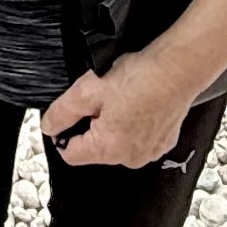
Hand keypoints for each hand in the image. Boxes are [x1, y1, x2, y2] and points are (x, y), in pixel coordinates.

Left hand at [41, 53, 204, 169]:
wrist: (178, 68)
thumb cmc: (140, 78)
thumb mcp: (87, 90)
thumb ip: (62, 112)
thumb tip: (49, 126)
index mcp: (108, 149)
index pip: (70, 154)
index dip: (64, 132)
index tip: (71, 113)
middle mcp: (130, 158)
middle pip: (95, 148)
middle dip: (92, 124)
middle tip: (102, 98)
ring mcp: (149, 152)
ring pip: (117, 141)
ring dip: (114, 123)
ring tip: (123, 98)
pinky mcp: (164, 141)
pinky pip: (138, 137)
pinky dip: (134, 123)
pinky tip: (139, 102)